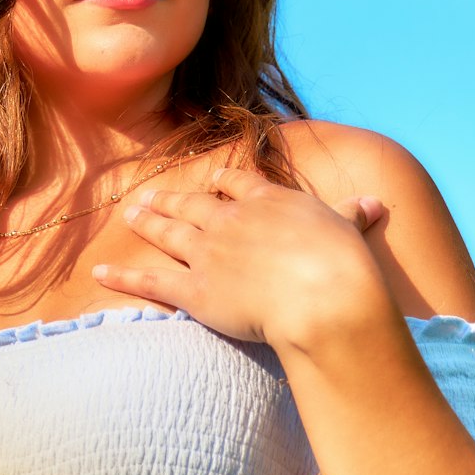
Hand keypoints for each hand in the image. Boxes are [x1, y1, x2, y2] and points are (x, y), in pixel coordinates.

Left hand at [92, 166, 387, 351]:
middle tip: (150, 195)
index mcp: (268, 201)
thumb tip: (375, 204)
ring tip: (129, 215)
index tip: (212, 178)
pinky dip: (122, 277)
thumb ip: (352, 215)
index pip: (237, 183)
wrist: (321, 295)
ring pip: (168, 231)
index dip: (222, 181)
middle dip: (171, 198)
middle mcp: (231, 220)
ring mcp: (207, 252)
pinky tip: (99, 274)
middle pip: (193, 203)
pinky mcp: (193, 289)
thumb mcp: (349, 229)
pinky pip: (149, 280)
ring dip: (146, 222)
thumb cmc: (343, 264)